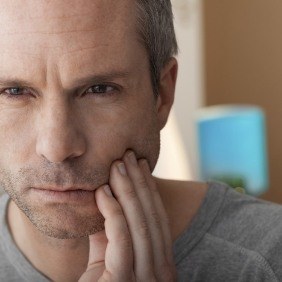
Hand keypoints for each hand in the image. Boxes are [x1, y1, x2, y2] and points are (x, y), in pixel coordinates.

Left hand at [79, 151, 175, 280]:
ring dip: (128, 190)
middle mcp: (161, 271)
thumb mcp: (108, 257)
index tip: (141, 165)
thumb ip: (109, 231)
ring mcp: (146, 278)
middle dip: (140, 182)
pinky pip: (121, 237)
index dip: (149, 189)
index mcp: (161, 263)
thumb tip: (105, 198)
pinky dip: (113, 211)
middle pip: (152, 216)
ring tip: (117, 165)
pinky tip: (102, 191)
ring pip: (140, 222)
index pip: (158, 217)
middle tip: (129, 155)